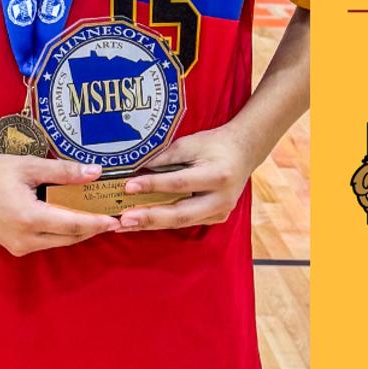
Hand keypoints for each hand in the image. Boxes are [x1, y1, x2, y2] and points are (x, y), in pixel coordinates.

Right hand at [0, 154, 118, 255]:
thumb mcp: (30, 166)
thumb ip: (64, 171)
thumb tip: (95, 172)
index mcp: (28, 218)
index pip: (73, 225)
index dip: (97, 223)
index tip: (117, 219)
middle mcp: (24, 238)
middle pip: (69, 237)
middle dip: (94, 228)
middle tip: (116, 216)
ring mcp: (18, 246)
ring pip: (59, 241)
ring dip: (80, 230)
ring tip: (101, 215)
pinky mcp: (14, 246)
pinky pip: (47, 241)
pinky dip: (64, 231)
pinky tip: (76, 217)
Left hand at [116, 126, 255, 231]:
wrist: (244, 151)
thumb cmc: (215, 144)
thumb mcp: (192, 143)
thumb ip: (166, 156)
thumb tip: (137, 169)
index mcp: (217, 175)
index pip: (179, 183)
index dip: (152, 185)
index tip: (128, 186)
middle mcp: (221, 198)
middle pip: (180, 213)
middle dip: (149, 217)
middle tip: (123, 220)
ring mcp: (221, 212)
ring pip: (181, 222)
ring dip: (151, 223)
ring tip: (126, 225)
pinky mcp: (217, 218)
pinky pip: (187, 222)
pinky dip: (164, 222)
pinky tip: (144, 222)